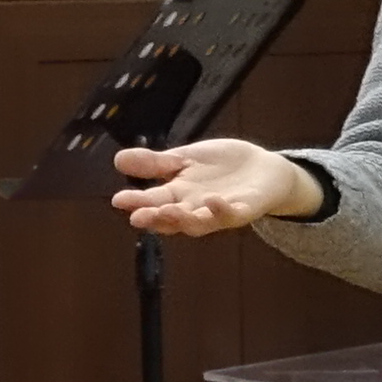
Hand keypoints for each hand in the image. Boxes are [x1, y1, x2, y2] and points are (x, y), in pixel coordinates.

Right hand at [113, 138, 316, 239]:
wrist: (263, 168)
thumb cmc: (220, 167)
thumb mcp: (184, 158)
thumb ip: (155, 162)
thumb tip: (118, 159)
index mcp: (178, 195)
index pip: (153, 202)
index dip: (137, 203)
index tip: (119, 200)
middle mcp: (195, 208)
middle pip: (172, 217)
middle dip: (155, 217)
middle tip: (138, 216)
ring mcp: (219, 212)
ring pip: (199, 223)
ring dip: (183, 219)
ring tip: (169, 211)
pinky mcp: (243, 210)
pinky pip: (232, 215)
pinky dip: (221, 210)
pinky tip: (211, 200)